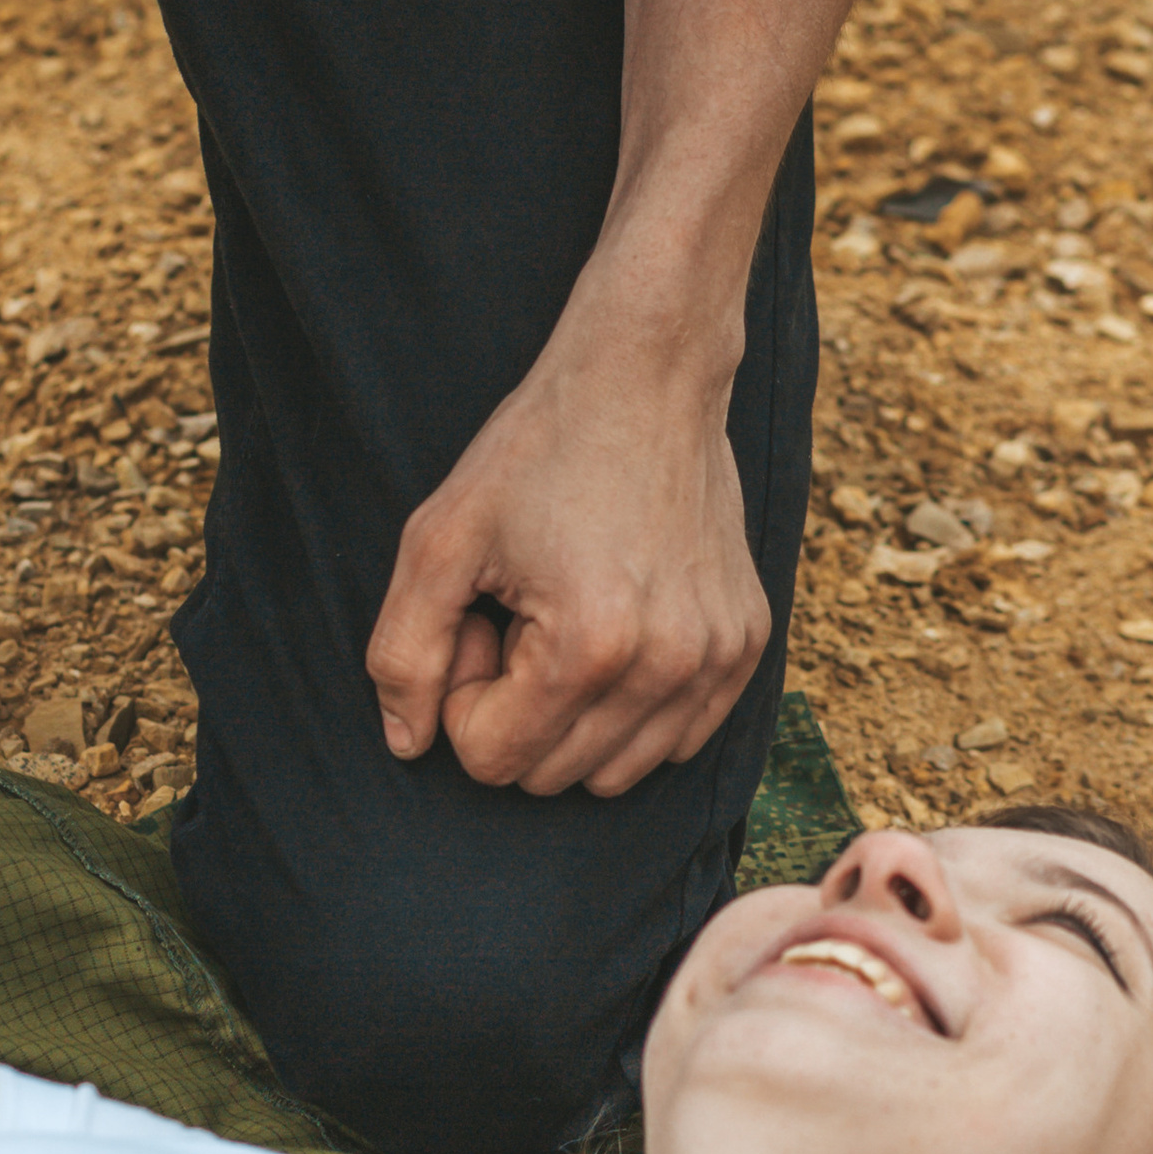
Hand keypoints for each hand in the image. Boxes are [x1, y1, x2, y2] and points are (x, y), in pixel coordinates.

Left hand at [366, 300, 770, 797]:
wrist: (646, 378)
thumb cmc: (535, 451)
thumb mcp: (438, 539)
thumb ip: (403, 653)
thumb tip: (408, 743)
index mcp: (589, 647)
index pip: (492, 760)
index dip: (465, 693)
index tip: (484, 616)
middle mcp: (668, 667)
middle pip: (551, 775)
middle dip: (515, 708)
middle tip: (520, 612)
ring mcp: (719, 660)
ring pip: (615, 773)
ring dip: (572, 714)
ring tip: (566, 618)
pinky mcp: (749, 645)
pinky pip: (675, 742)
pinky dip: (631, 708)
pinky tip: (616, 626)